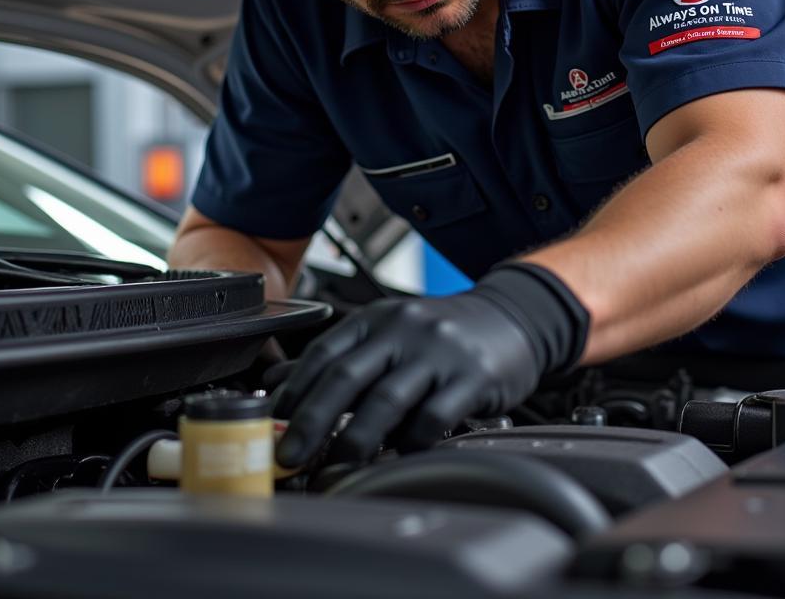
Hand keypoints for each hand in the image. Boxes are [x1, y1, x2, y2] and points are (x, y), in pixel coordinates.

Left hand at [273, 262, 589, 465]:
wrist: (511, 318)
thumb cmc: (442, 332)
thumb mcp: (388, 331)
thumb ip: (337, 357)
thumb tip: (275, 384)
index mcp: (377, 317)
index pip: (324, 353)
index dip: (293, 392)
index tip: (272, 426)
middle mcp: (405, 329)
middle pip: (347, 377)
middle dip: (311, 422)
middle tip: (291, 457)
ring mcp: (439, 351)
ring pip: (386, 401)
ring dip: (354, 441)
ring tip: (337, 466)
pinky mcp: (471, 376)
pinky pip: (432, 419)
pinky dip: (409, 443)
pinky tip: (398, 456)